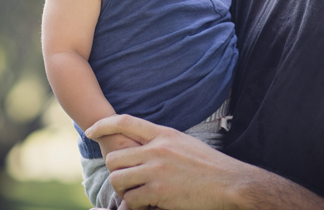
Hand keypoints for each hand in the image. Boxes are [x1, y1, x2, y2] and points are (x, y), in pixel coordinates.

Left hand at [87, 114, 252, 209]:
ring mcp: (157, 170)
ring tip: (138, 196)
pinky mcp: (159, 190)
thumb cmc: (212, 167)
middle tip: (127, 183)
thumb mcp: (187, 145)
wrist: (232, 183)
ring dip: (124, 191)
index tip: (91, 131)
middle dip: (116, 172)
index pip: (126, 122)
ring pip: (118, 179)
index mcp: (166, 135)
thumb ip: (165, 143)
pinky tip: (149, 205)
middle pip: (114, 158)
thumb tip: (145, 147)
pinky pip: (131, 199)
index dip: (104, 125)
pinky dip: (136, 205)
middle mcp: (158, 149)